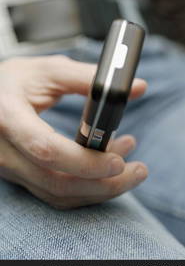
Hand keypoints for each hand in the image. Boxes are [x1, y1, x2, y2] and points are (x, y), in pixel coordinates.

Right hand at [0, 56, 147, 208]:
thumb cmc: (13, 82)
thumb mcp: (47, 72)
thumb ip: (89, 79)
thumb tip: (135, 87)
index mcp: (9, 118)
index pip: (47, 149)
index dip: (85, 161)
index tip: (119, 161)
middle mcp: (6, 151)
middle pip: (57, 183)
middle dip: (104, 184)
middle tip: (138, 170)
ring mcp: (12, 168)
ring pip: (58, 194)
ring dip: (99, 188)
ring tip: (129, 169)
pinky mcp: (21, 175)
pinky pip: (55, 193)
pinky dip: (85, 189)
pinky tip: (104, 174)